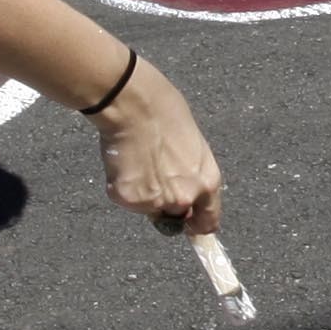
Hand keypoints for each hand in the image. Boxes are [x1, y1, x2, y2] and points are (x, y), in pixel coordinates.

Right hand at [92, 57, 221, 233]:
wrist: (134, 104)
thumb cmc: (165, 113)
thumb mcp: (193, 146)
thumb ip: (192, 174)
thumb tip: (186, 191)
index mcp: (207, 183)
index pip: (208, 222)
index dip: (197, 225)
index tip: (189, 224)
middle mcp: (185, 198)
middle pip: (174, 216)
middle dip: (164, 203)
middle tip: (153, 175)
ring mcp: (155, 201)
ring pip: (147, 207)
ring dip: (141, 193)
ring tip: (137, 160)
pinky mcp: (129, 198)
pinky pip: (125, 199)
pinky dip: (122, 186)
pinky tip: (124, 161)